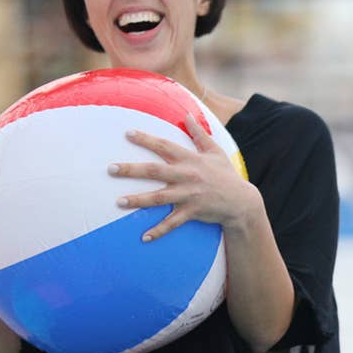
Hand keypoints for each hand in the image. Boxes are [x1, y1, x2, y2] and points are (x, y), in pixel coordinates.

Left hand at [109, 113, 259, 240]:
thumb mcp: (215, 151)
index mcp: (190, 159)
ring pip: (159, 198)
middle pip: (154, 171)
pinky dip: (158, 231)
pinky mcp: (192, 212)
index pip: (164, 146)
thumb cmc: (225, 175)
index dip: (146, 139)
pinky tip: (144, 237)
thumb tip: (188, 115)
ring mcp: (188, 195)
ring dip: (138, 200)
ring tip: (119, 202)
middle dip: (131, 170)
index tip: (127, 134)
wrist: (241, 201)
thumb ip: (199, 134)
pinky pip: (172, 223)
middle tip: (111, 168)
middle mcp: (187, 176)